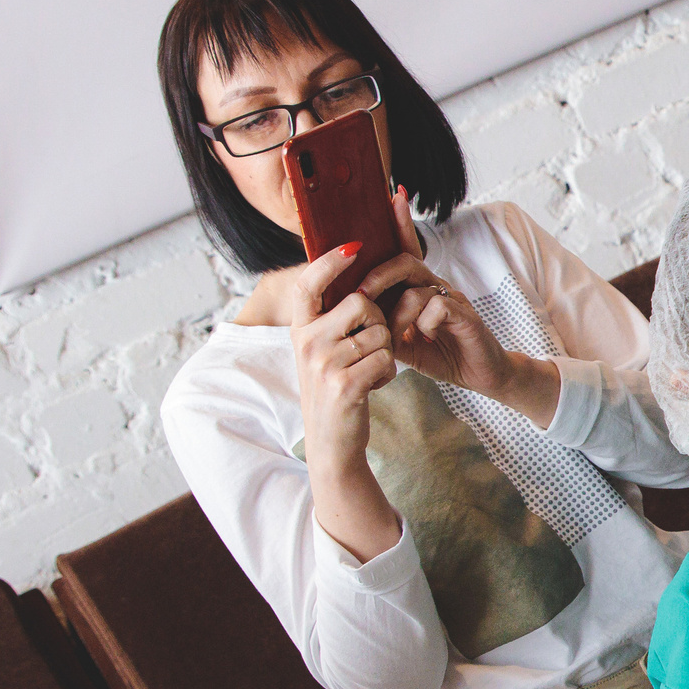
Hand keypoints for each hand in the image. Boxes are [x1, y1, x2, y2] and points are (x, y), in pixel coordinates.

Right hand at [286, 245, 398, 471]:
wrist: (331, 442)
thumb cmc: (334, 388)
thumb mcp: (321, 352)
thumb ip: (330, 320)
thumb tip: (349, 277)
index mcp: (300, 331)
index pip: (307, 285)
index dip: (328, 262)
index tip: (352, 246)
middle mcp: (307, 343)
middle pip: (361, 303)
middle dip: (379, 321)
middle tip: (371, 346)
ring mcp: (324, 364)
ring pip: (380, 332)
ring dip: (386, 352)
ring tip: (369, 371)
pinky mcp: (346, 385)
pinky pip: (386, 359)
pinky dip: (388, 373)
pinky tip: (373, 385)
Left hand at [363, 190, 562, 423]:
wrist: (483, 375)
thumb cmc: (444, 354)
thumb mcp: (404, 342)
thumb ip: (384, 326)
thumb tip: (356, 317)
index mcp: (421, 288)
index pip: (408, 249)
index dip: (401, 223)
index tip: (394, 195)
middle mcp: (437, 287)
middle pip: (404, 262)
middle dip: (378, 276)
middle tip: (362, 295)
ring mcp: (453, 298)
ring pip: (417, 288)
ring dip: (399, 315)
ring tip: (398, 336)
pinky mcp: (466, 315)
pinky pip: (438, 307)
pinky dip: (425, 324)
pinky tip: (428, 338)